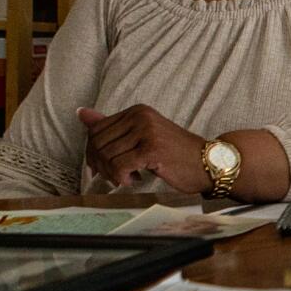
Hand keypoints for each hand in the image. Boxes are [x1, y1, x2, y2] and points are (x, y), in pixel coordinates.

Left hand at [77, 105, 209, 192]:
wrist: (209, 164)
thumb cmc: (176, 154)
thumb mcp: (143, 135)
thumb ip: (113, 126)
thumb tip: (81, 113)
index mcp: (137, 111)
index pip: (96, 129)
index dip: (93, 152)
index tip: (103, 166)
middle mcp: (140, 116)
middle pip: (98, 143)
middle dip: (100, 164)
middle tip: (115, 175)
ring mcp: (147, 132)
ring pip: (107, 155)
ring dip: (112, 173)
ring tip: (127, 177)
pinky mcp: (152, 149)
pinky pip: (119, 166)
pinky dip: (121, 177)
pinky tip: (134, 180)